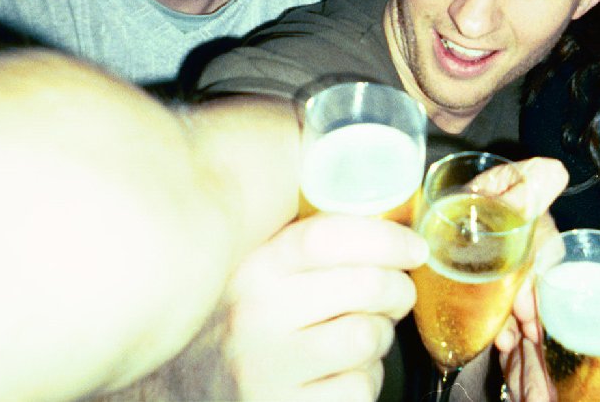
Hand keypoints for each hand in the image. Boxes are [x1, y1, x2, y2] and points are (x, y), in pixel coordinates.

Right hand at [224, 214, 427, 400]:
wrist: (186, 389)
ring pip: (367, 338)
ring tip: (362, 334)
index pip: (326, 237)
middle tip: (397, 293)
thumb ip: (304, 243)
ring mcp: (266, 369)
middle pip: (364, 286)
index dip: (384, 237)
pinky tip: (343, 372)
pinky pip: (359, 388)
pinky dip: (365, 380)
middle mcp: (254, 315)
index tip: (413, 246)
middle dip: (398, 289)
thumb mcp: (257, 272)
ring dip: (380, 336)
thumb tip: (385, 215)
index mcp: (252, 268)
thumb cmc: (239, 321)